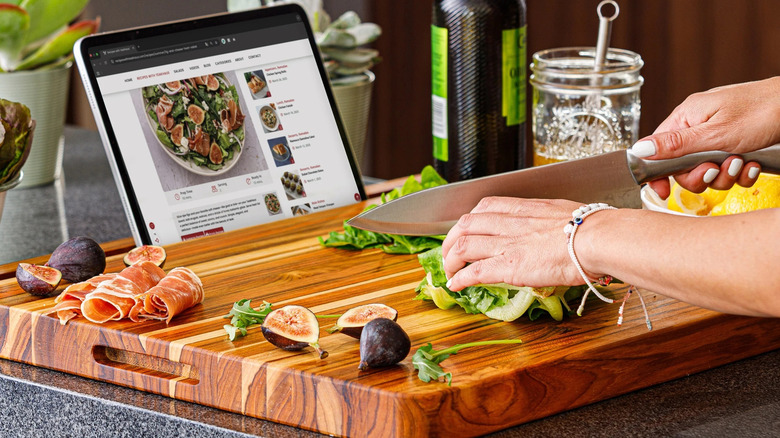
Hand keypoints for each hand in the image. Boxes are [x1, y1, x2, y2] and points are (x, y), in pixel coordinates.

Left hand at [441, 197, 597, 290]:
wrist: (597, 239)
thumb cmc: (591, 227)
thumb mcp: (562, 212)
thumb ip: (546, 218)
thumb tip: (549, 225)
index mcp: (523, 208)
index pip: (484, 207)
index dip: (469, 221)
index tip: (466, 230)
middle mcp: (509, 223)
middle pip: (465, 226)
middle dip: (451, 240)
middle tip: (449, 253)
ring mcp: (507, 244)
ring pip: (463, 247)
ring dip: (450, 261)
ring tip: (449, 271)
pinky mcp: (509, 267)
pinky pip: (475, 272)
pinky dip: (460, 278)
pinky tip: (455, 285)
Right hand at [630, 76, 779, 198]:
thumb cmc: (762, 110)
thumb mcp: (714, 133)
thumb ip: (675, 145)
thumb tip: (638, 151)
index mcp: (686, 117)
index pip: (657, 150)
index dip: (657, 173)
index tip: (662, 191)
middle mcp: (698, 126)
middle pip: (682, 166)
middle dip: (701, 176)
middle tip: (716, 171)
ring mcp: (718, 136)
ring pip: (706, 171)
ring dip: (724, 175)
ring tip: (741, 163)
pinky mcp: (735, 145)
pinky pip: (726, 169)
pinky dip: (739, 171)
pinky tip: (751, 164)